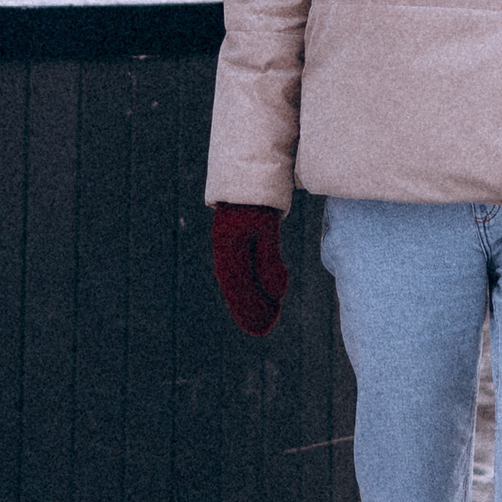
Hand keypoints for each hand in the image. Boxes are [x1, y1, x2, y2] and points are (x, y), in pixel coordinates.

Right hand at [211, 202, 288, 337]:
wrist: (247, 171)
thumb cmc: (258, 198)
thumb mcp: (266, 224)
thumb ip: (270, 257)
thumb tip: (276, 293)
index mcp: (228, 248)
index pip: (239, 288)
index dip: (251, 308)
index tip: (266, 326)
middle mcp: (224, 251)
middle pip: (235, 288)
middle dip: (249, 309)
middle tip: (265, 329)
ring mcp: (229, 247)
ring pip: (237, 282)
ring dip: (249, 301)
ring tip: (266, 319)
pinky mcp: (236, 243)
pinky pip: (240, 273)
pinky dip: (249, 287)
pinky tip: (262, 296)